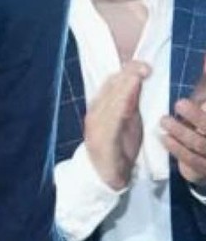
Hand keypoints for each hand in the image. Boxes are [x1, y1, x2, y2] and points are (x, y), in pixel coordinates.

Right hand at [84, 61, 148, 189]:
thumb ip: (130, 102)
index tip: (144, 65)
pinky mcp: (102, 141)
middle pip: (111, 90)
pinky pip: (110, 124)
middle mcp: (96, 113)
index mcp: (101, 107)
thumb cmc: (118, 146)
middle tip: (144, 67)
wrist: (105, 175)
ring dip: (124, 89)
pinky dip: (118, 110)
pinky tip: (127, 101)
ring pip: (110, 103)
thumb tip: (138, 79)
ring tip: (136, 77)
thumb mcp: (127, 120)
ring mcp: (96, 127)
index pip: (112, 83)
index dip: (127, 72)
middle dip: (128, 76)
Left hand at [161, 60, 205, 185]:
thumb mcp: (203, 102)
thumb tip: (204, 57)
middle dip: (197, 115)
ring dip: (182, 131)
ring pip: (201, 144)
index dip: (204, 101)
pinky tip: (164, 139)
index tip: (197, 96)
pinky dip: (178, 150)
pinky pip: (193, 161)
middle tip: (179, 103)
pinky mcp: (205, 169)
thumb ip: (205, 83)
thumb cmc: (202, 123)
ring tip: (164, 120)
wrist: (203, 157)